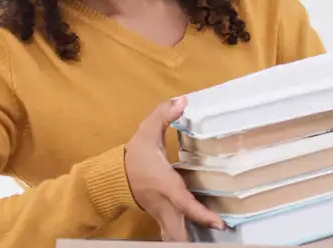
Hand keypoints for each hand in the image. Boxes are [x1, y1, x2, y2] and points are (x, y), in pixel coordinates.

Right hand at [127, 97, 226, 240]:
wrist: (112, 174)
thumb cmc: (134, 155)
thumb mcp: (147, 131)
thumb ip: (164, 114)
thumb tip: (183, 99)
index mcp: (167, 186)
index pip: (186, 204)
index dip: (203, 215)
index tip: (220, 224)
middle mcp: (165, 204)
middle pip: (179, 231)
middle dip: (192, 241)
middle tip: (215, 243)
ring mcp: (160, 213)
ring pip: (173, 235)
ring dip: (186, 241)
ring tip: (204, 245)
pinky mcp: (158, 216)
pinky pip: (169, 232)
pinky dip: (178, 239)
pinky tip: (187, 242)